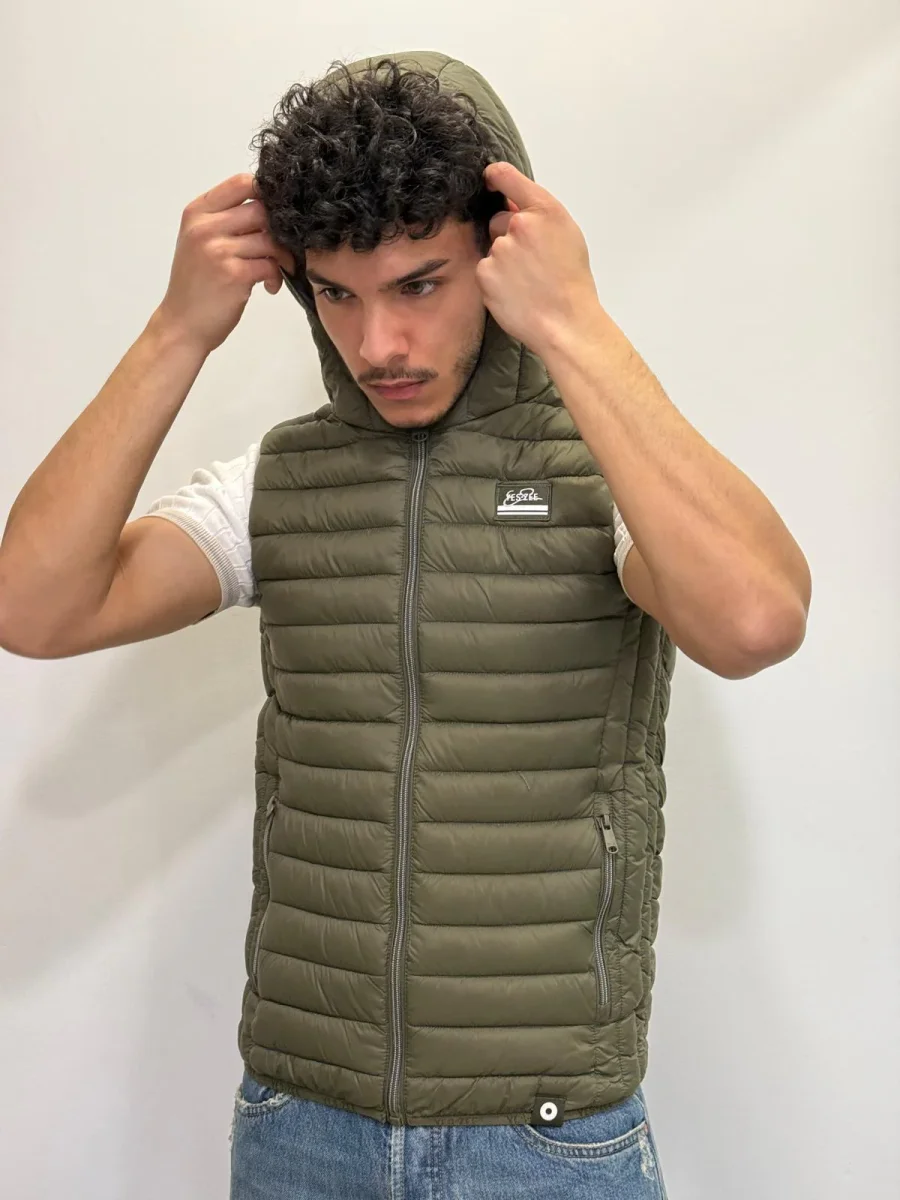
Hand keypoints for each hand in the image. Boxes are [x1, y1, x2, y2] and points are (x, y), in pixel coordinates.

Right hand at [156, 173, 295, 354]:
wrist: (181, 325)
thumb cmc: (195, 286)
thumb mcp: (200, 243)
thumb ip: (226, 221)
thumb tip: (270, 210)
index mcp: (197, 213)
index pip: (240, 183)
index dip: (266, 195)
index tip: (274, 216)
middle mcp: (205, 227)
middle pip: (260, 210)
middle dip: (277, 231)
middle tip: (279, 249)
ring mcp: (218, 250)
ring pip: (269, 239)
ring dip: (280, 257)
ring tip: (275, 272)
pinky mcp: (233, 274)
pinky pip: (270, 265)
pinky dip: (276, 276)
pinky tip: (269, 286)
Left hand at [474, 162, 602, 355]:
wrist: (565, 323)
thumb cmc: (571, 283)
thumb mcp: (567, 235)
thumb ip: (541, 215)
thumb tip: (514, 205)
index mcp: (545, 210)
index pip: (508, 177)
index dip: (495, 176)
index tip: (490, 178)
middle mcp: (520, 224)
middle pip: (499, 221)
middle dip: (509, 236)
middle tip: (531, 263)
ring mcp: (500, 249)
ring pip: (493, 248)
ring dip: (503, 261)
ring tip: (527, 282)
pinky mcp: (485, 273)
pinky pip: (485, 270)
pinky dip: (495, 281)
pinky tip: (515, 292)